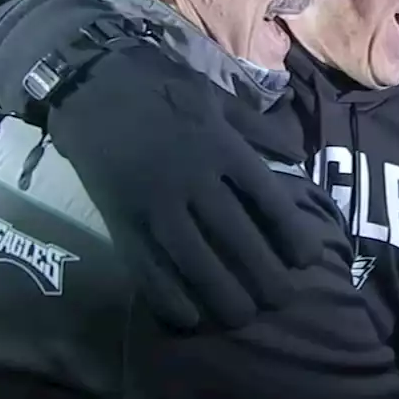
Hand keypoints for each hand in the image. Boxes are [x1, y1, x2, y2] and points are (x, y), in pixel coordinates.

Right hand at [47, 45, 324, 331]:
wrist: (89, 81)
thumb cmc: (157, 84)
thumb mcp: (213, 93)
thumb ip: (256, 125)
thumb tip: (297, 152)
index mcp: (221, 146)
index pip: (268, 199)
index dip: (292, 234)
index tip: (309, 259)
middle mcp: (194, 179)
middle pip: (238, 237)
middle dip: (265, 275)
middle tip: (283, 299)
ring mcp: (155, 203)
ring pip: (196, 260)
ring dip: (222, 295)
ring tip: (243, 316)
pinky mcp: (121, 219)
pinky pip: (147, 267)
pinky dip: (167, 297)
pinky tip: (188, 317)